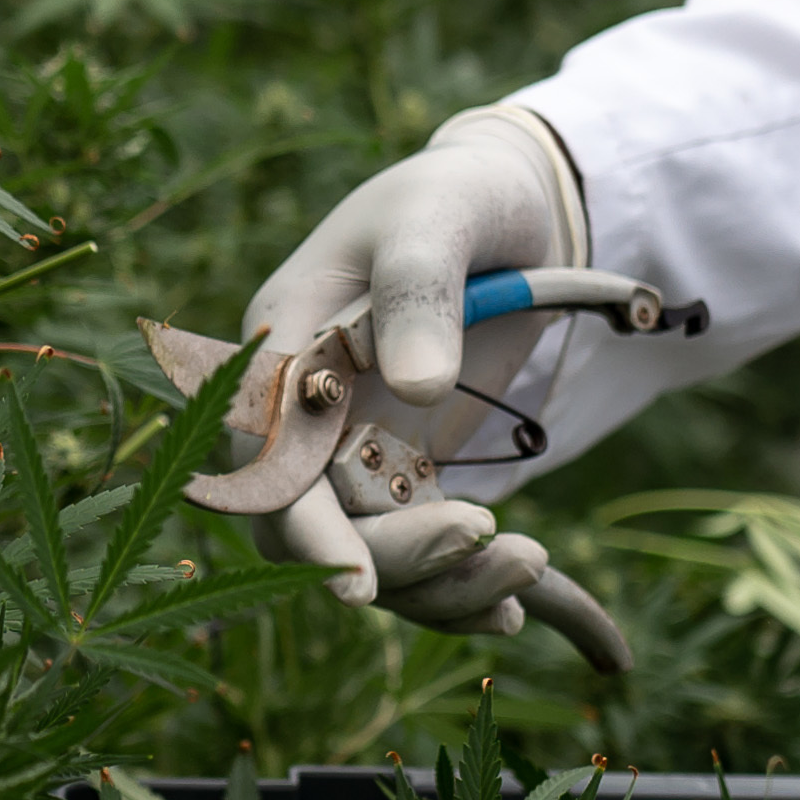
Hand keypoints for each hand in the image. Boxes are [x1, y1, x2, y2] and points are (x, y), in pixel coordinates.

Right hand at [222, 108, 636, 673]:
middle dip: (395, 560)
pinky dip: (459, 586)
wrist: (510, 207)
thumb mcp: (436, 218)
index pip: (268, 462)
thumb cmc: (456, 197)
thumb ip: (421, 291)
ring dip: (440, 582)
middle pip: (313, 528)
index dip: (303, 530)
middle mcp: (305, 413)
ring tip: (530, 565)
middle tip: (493, 540)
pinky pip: (415, 551)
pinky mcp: (405, 473)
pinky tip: (516, 602)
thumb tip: (421, 384)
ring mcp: (355, 449)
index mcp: (284, 347)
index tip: (359, 585)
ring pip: (368, 555)